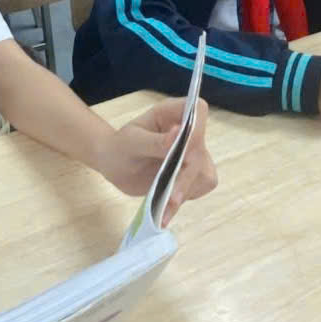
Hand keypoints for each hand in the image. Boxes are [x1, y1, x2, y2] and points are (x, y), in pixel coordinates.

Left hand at [97, 98, 216, 226]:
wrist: (115, 165)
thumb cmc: (120, 146)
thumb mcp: (132, 142)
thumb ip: (155, 141)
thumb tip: (177, 133)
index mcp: (173, 114)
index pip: (198, 110)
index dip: (197, 129)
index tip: (183, 151)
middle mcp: (188, 133)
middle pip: (202, 151)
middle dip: (187, 176)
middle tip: (171, 198)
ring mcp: (193, 155)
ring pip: (205, 174)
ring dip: (186, 192)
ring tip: (164, 209)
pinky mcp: (191, 175)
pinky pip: (198, 189)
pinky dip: (183, 201)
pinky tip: (165, 210)